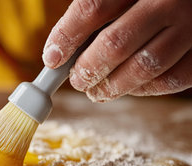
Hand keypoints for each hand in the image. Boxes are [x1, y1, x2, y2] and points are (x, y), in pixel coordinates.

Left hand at [43, 0, 191, 101]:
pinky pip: (170, 80)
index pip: (92, 7)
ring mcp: (190, 27)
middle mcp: (168, 1)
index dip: (67, 36)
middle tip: (76, 80)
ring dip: (111, 86)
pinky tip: (129, 87)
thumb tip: (59, 51)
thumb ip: (96, 12)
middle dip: (88, 69)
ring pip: (143, 67)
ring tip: (95, 91)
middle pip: (115, 43)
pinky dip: (143, 90)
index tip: (52, 58)